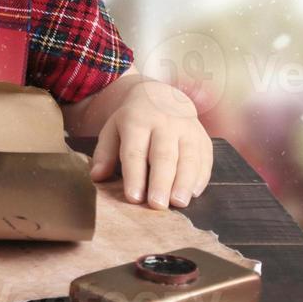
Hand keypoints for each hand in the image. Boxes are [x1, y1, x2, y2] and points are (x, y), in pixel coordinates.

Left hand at [88, 78, 212, 208]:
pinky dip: (201, 177)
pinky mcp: (203, 138)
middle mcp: (165, 123)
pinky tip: (193, 193)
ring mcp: (187, 129)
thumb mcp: (112, 129)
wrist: (162, 96)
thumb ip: (105, 153)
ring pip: (188, 157)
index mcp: (137, 121)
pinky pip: (205, 158)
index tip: (133, 198)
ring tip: (179, 203)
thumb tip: (97, 177)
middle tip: (158, 205)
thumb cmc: (133, 120)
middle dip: (161, 182)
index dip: (134, 175)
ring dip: (184, 182)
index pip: (135, 151)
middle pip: (164, 156)